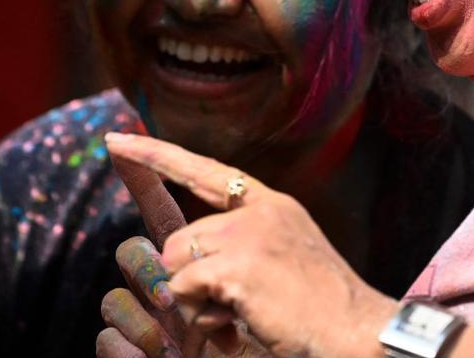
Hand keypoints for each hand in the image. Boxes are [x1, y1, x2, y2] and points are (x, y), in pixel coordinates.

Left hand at [103, 132, 398, 357]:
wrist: (358, 333)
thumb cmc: (320, 312)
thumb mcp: (281, 260)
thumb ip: (235, 245)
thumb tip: (175, 258)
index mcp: (270, 205)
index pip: (199, 170)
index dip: (154, 156)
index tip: (115, 140)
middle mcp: (258, 210)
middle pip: (180, 237)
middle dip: (191, 279)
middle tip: (236, 306)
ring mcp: (249, 233)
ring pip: (176, 262)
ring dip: (196, 300)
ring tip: (242, 313)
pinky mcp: (239, 263)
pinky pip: (184, 287)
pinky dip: (201, 314)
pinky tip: (240, 321)